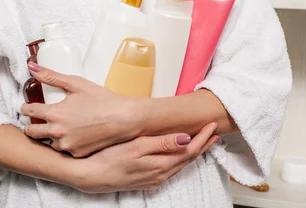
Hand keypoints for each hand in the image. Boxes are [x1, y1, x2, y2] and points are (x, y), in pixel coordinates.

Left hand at [21, 63, 138, 157]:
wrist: (124, 118)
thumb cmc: (102, 99)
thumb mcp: (76, 83)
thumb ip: (51, 76)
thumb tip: (32, 68)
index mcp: (54, 114)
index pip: (29, 112)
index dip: (25, 108)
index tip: (27, 107)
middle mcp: (57, 132)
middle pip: (32, 132)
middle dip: (31, 126)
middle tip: (37, 120)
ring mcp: (67, 145)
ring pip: (49, 142)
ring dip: (49, 136)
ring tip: (58, 127)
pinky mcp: (77, 154)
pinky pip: (64, 150)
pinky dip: (65, 143)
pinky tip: (73, 135)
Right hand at [72, 122, 219, 192]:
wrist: (91, 176)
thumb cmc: (110, 159)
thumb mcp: (137, 147)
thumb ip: (163, 143)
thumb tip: (186, 138)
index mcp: (161, 164)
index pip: (190, 149)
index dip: (203, 137)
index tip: (212, 124)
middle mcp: (161, 174)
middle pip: (189, 158)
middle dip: (203, 144)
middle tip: (214, 131)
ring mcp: (154, 179)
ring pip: (181, 164)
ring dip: (194, 151)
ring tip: (202, 140)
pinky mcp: (147, 180)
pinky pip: (171, 168)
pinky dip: (180, 158)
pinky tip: (179, 153)